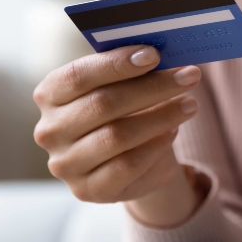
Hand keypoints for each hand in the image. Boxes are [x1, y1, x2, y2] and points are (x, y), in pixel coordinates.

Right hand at [32, 45, 200, 203]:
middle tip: (189, 76)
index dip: (116, 64)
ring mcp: (65, 164)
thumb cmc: (126, 110)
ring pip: (117, 136)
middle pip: (103, 104)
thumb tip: (160, 52)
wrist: (134, 161)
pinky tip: (174, 131)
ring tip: (190, 104)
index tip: (153, 54)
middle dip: (153, 87)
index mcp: (50, 94)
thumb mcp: (125, 86)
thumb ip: (131, 69)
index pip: (78, 76)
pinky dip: (155, 146)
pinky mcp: (87, 189)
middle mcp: (50, 130)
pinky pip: (127, 165)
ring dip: (162, 116)